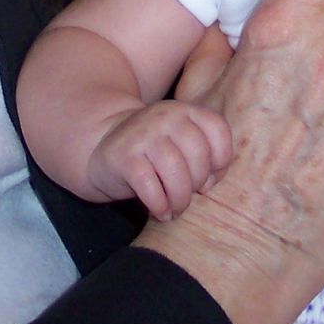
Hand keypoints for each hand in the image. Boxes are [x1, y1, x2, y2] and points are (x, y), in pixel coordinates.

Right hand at [87, 99, 232, 219]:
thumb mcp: (180, 142)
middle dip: (198, 183)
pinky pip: (151, 187)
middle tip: (187, 196)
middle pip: (198, 154)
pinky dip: (160, 206)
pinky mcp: (124, 157)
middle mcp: (165, 116)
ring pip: (176, 172)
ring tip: (175, 209)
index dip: (221, 161)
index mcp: (185, 110)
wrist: (102, 144)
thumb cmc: (153, 152)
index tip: (208, 179)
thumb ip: (203, 155)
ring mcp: (143, 134)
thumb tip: (209, 183)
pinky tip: (159, 212)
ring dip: (180, 200)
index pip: (218, 130)